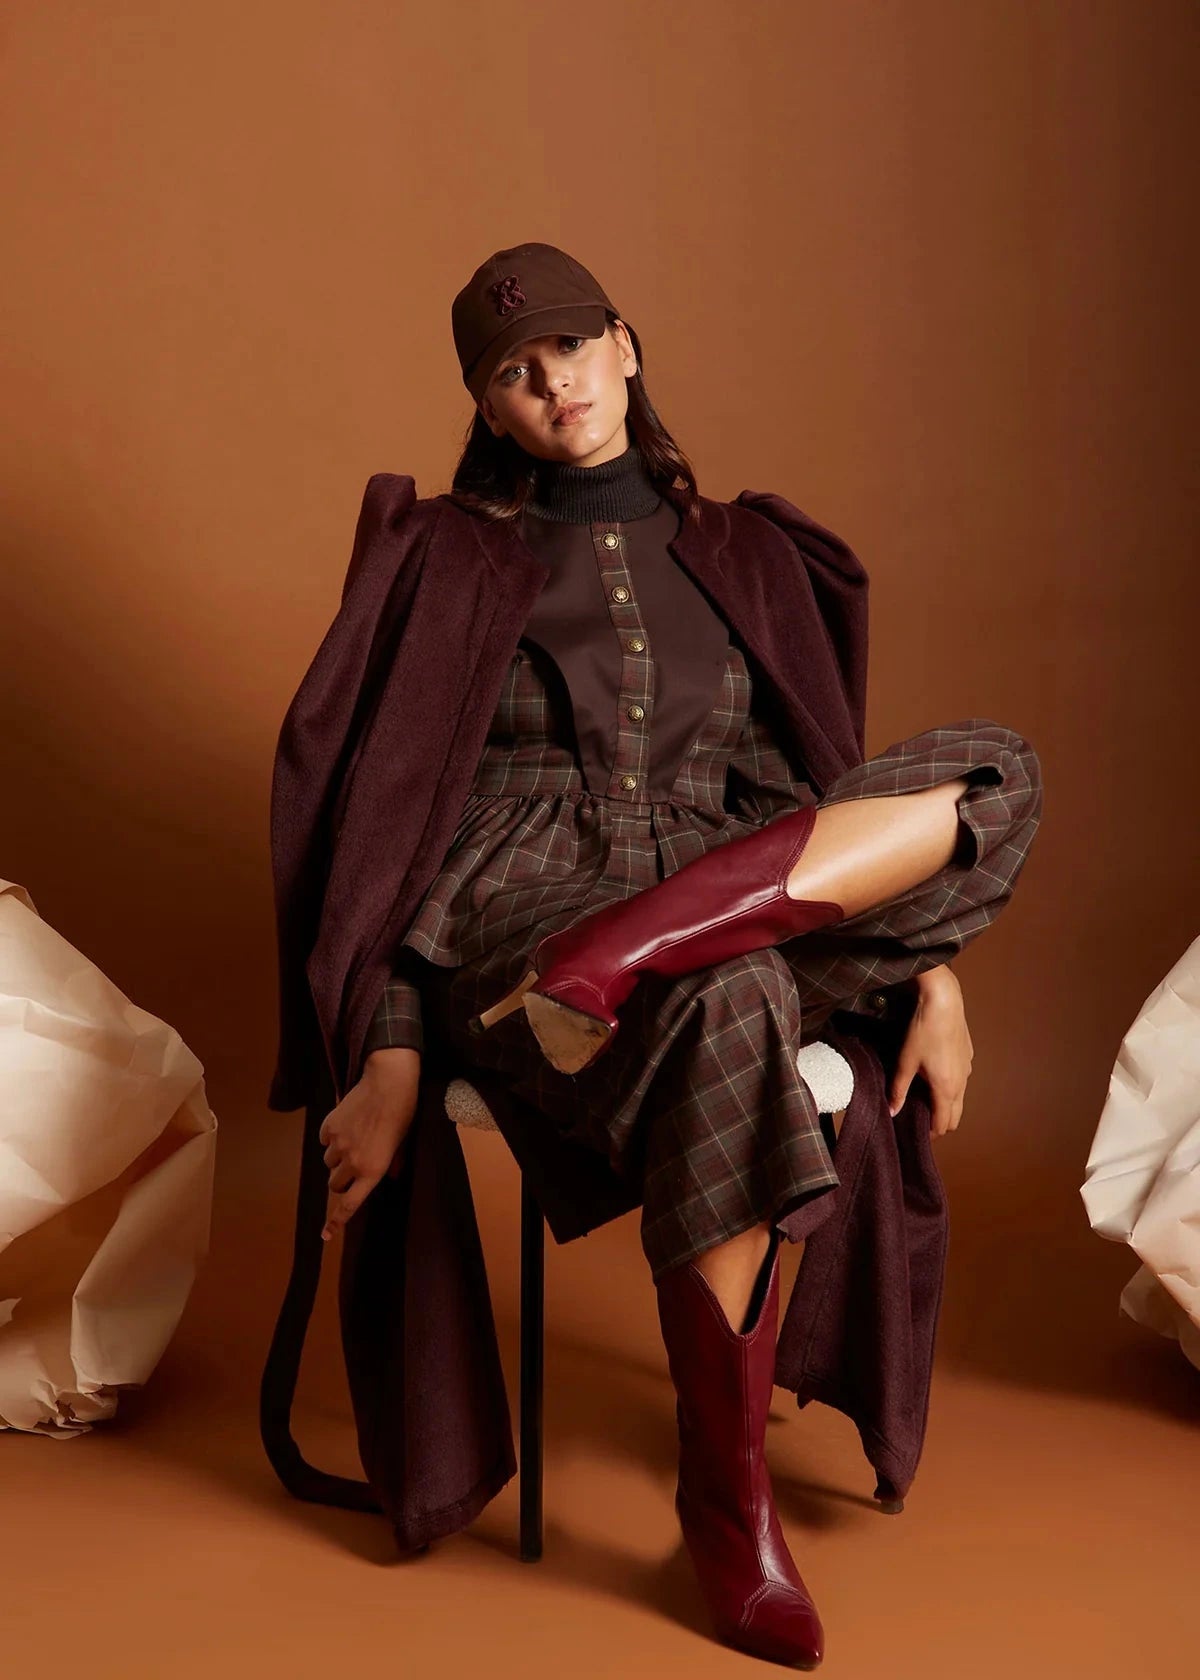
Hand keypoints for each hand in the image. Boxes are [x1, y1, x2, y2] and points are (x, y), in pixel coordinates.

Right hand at [318, 1047, 420, 1240]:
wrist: (389, 1083)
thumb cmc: (403, 1113)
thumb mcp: (404, 1142)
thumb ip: (395, 1162)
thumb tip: (392, 1176)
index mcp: (373, 1171)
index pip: (350, 1204)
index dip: (336, 1221)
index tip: (325, 1235)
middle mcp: (353, 1162)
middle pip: (335, 1184)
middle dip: (342, 1179)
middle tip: (354, 1165)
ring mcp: (338, 1144)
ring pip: (328, 1162)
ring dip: (337, 1156)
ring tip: (355, 1137)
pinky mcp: (329, 1127)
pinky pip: (324, 1140)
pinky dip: (331, 1136)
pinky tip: (347, 1123)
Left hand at [887, 968, 972, 1136]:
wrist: (944, 1001)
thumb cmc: (923, 1032)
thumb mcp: (905, 1062)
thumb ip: (898, 1090)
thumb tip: (892, 1112)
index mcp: (946, 1089)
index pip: (943, 1124)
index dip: (931, 1133)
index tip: (917, 1132)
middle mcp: (962, 1083)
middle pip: (956, 1116)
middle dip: (941, 1122)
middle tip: (921, 1119)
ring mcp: (968, 1069)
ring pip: (960, 1097)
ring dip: (946, 1103)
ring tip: (925, 1097)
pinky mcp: (968, 1055)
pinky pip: (962, 1079)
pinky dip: (951, 1085)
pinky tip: (935, 1073)